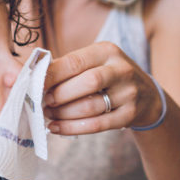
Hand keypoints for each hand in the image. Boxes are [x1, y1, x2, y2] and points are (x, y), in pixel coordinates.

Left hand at [43, 41, 162, 134]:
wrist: (147, 97)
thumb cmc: (109, 77)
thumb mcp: (95, 62)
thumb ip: (68, 67)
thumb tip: (32, 76)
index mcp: (107, 51)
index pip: (75, 61)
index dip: (51, 75)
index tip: (33, 85)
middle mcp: (121, 69)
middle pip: (86, 83)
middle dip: (59, 95)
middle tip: (43, 102)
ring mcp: (128, 93)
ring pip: (90, 106)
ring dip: (64, 114)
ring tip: (49, 115)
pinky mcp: (130, 115)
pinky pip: (97, 124)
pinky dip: (72, 128)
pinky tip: (57, 128)